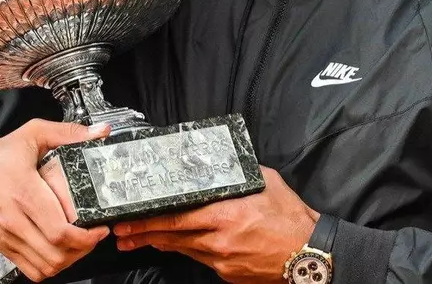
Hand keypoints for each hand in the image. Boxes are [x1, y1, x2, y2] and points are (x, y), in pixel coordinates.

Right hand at [0, 120, 111, 280]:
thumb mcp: (33, 133)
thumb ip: (68, 132)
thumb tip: (99, 132)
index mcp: (25, 193)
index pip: (59, 231)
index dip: (86, 236)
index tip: (99, 228)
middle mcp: (14, 219)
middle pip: (55, 253)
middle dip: (82, 249)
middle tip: (93, 236)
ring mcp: (7, 236)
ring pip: (44, 266)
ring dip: (68, 260)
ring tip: (79, 244)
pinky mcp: (2, 245)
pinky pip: (30, 269)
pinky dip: (49, 266)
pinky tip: (58, 251)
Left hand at [113, 167, 317, 282]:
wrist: (310, 254)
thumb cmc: (291, 218)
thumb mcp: (266, 184)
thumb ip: (239, 173)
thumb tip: (220, 159)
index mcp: (226, 215)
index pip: (176, 217)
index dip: (149, 218)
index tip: (130, 216)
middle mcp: (220, 240)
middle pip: (172, 236)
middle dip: (143, 233)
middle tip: (121, 231)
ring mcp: (222, 260)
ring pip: (183, 249)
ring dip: (159, 242)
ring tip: (137, 239)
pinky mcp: (227, 272)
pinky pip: (201, 258)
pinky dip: (187, 249)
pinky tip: (176, 244)